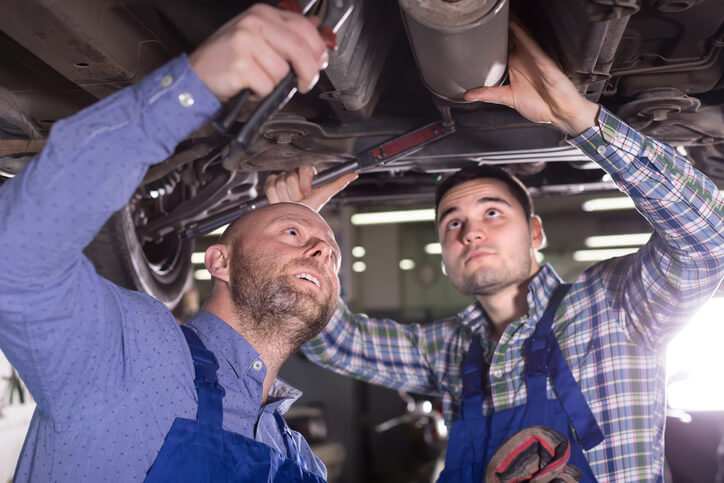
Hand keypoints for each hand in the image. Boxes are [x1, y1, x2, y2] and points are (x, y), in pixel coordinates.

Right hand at [188, 4, 327, 99]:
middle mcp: (254, 23)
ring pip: (283, 71)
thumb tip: (316, 27)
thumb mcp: (257, 37)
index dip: (318, 49)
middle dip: (309, 72)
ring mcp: (246, 42)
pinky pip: (268, 86)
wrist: (196, 75)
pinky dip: (262, 93)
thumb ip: (286, 33)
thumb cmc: (227, 59)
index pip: (304, 27)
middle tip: (305, 83)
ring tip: (259, 79)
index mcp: (262, 13)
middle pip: (300, 49)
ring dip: (275, 84)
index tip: (320, 63)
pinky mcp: (240, 64)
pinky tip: (249, 86)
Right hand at [264, 166, 357, 211]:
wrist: (294, 217)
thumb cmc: (309, 206)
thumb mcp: (324, 195)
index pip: (304, 169)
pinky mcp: (270, 183)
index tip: (306, 195)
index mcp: (306, 173)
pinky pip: (269, 186)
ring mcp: (281, 178)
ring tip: (289, 203)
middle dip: (294, 195)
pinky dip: (273, 197)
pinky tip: (279, 201)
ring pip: (280, 183)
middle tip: (298, 201)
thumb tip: (354, 174)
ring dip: (284, 198)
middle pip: (290, 178)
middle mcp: (294, 173)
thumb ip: (338, 184)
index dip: (305, 183)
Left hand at [464, 21, 599, 136]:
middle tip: (489, 16)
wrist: (560, 114)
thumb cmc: (541, 104)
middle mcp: (525, 58)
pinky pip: (534, 47)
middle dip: (502, 25)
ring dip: (513, 25)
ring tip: (502, 14)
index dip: (493, 35)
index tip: (480, 27)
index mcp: (516, 65)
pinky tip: (516, 29)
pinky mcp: (544, 63)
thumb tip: (468, 95)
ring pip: (522, 37)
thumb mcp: (508, 98)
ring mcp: (535, 59)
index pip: (502, 45)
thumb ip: (488, 95)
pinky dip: (525, 37)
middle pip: (512, 36)